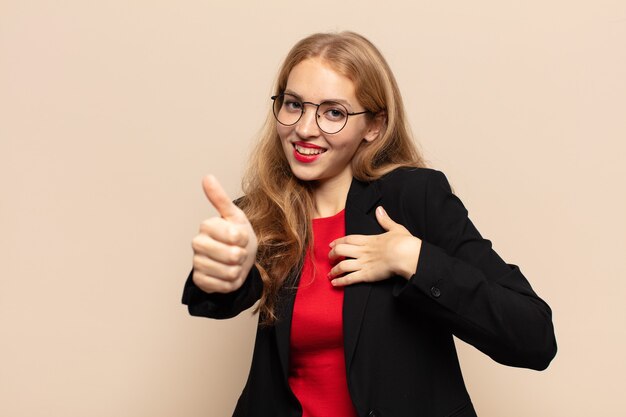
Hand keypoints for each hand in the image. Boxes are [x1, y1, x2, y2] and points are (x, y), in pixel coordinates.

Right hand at [191, 175, 257, 293]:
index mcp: (207, 225)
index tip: (241, 237)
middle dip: (242, 256)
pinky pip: (223, 286)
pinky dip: (230, 283)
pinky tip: (226, 275)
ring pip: (229, 272)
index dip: (244, 239)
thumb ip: (220, 199)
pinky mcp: (199, 280)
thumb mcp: (235, 217)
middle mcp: (197, 243)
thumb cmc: (238, 236)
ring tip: (233, 263)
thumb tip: (207, 177)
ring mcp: (197, 263)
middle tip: (238, 251)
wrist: (237, 261)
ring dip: (238, 270)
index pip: (235, 236)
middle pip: (232, 255)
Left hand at [328, 206, 420, 285]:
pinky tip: (335, 283)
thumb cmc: (403, 243)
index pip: (348, 239)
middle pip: (340, 251)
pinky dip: (341, 281)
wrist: (406, 255)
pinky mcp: (367, 275)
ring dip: (334, 270)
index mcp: (369, 240)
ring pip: (342, 266)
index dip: (338, 242)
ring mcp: (364, 263)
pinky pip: (350, 278)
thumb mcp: (395, 228)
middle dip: (332, 255)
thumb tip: (379, 210)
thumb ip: (385, 220)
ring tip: (330, 274)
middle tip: (329, 259)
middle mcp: (363, 251)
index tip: (331, 244)